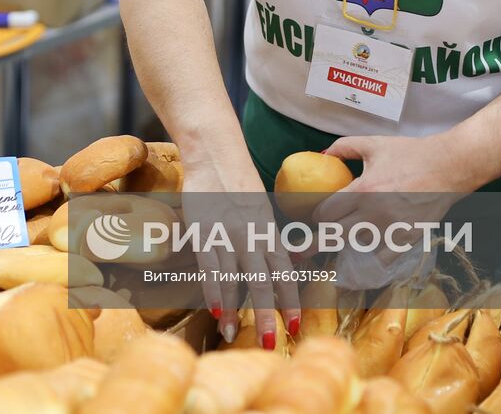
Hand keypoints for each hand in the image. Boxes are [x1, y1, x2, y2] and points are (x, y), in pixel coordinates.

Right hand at [181, 153, 301, 349]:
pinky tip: (215, 308)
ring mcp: (228, 235)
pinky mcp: (204, 231)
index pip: (284, 273)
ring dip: (236, 309)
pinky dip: (213, 289)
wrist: (216, 155)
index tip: (296, 325)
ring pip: (235, 278)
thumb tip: (290, 263)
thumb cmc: (238, 185)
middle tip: (272, 343)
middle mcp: (253, 237)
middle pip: (263, 282)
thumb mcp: (261, 212)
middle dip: (268, 315)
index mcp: (269, 233)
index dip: (291, 300)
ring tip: (234, 335)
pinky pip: (211, 266)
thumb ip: (270, 240)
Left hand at [313, 134, 472, 289]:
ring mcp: (392, 229)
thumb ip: (343, 147)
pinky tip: (374, 242)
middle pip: (335, 236)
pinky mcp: (408, 239)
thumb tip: (322, 153)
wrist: (449, 166)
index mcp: (362, 190)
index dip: (317, 216)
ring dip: (352, 238)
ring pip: (358, 245)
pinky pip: (382, 257)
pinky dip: (376, 251)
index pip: (325, 215)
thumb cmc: (410, 153)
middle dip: (323, 236)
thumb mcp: (373, 144)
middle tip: (312, 243)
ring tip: (352, 231)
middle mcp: (375, 213)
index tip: (318, 216)